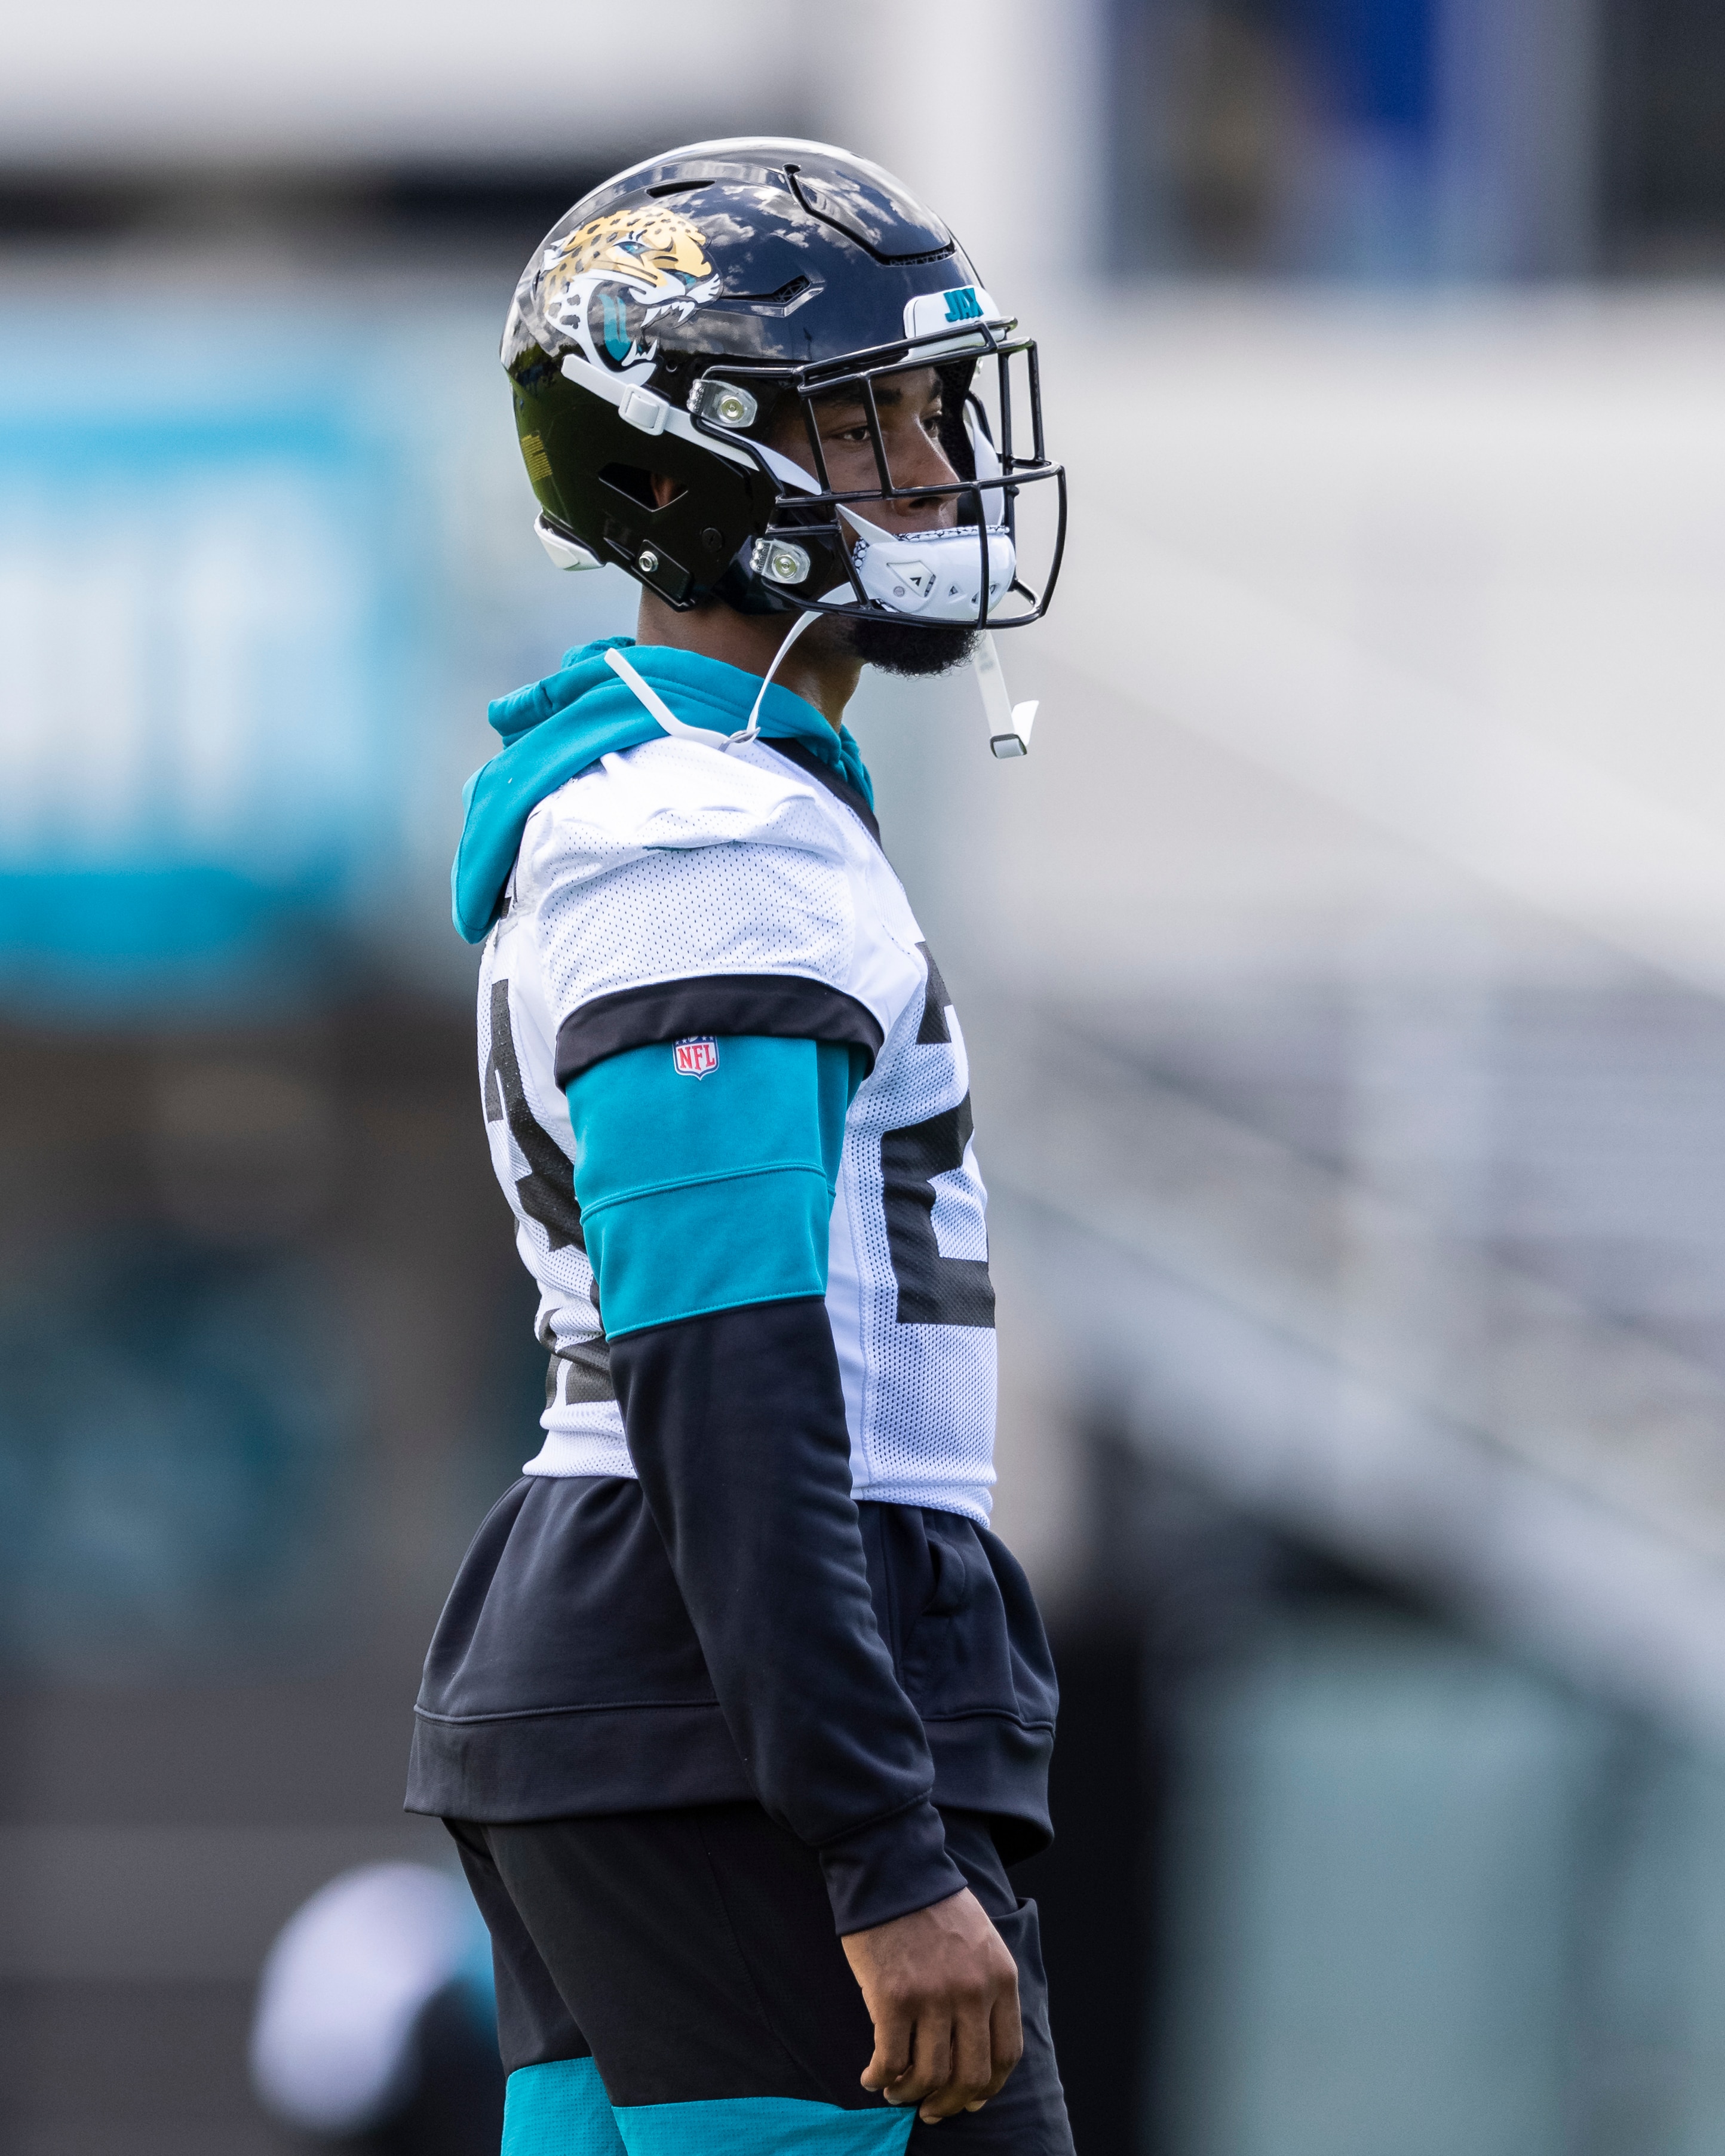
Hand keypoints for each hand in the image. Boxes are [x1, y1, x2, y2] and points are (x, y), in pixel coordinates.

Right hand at [841, 1887, 1022, 2123]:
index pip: (1005, 2054)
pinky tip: (871, 2077)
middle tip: (930, 2110)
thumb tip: (971, 2053)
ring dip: (909, 2093)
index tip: (969, 2101)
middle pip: (970, 2075)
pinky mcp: (892, 1997)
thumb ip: (985, 1991)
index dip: (986, 2088)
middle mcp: (973, 1991)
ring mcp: (933, 1996)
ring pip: (928, 2074)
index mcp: (1000, 1978)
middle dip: (948, 2103)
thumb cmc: (932, 1907)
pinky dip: (881, 2077)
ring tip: (895, 2091)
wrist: (892, 1869)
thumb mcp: (981, 1943)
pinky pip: (890, 2059)